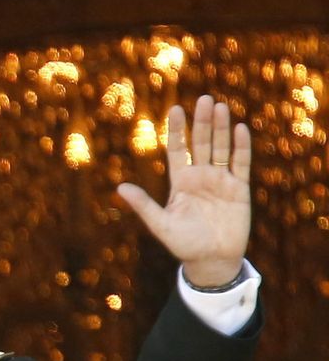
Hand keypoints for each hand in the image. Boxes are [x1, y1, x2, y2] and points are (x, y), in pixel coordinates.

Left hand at [116, 94, 250, 286]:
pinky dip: (241, 147)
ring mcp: (221, 181)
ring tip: (220, 107)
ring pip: (221, 148)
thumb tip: (119, 188)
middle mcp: (200, 177)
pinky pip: (241, 163)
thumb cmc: (183, 245)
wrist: (211, 261)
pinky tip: (240, 129)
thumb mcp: (161, 225)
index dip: (177, 130)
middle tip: (204, 99)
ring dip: (221, 128)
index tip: (176, 109)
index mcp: (180, 182)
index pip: (178, 150)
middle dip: (202, 122)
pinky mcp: (239, 188)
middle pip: (202, 143)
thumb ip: (143, 205)